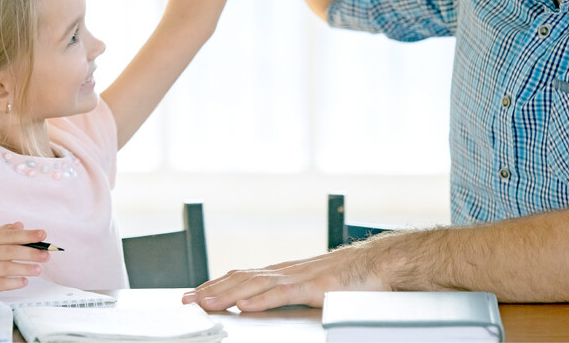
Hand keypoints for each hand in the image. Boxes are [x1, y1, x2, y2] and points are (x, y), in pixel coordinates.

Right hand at [0, 222, 49, 297]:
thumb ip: (3, 233)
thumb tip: (20, 225)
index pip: (10, 236)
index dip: (28, 235)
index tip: (43, 235)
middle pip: (10, 251)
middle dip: (31, 253)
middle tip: (46, 255)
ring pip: (7, 268)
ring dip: (25, 268)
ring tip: (38, 270)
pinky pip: (0, 283)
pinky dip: (14, 282)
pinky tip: (24, 281)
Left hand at [181, 246, 384, 311]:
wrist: (382, 263)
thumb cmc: (352, 278)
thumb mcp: (313, 287)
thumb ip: (289, 294)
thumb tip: (261, 306)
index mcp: (284, 272)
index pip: (242, 276)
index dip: (215, 284)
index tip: (193, 294)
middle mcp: (287, 271)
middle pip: (241, 278)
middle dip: (211, 289)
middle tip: (186, 300)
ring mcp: (301, 277)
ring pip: (257, 285)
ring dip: (228, 293)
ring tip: (206, 303)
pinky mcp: (316, 287)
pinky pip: (284, 293)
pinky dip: (263, 300)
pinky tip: (246, 306)